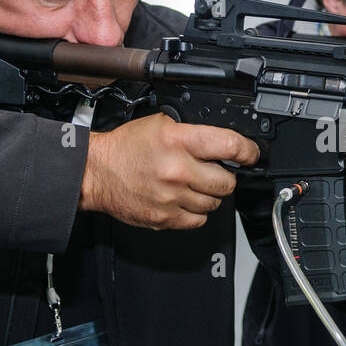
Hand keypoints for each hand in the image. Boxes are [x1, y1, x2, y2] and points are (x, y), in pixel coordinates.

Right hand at [80, 113, 259, 228]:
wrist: (96, 173)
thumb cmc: (127, 148)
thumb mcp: (161, 124)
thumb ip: (193, 132)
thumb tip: (223, 141)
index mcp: (179, 141)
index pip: (230, 146)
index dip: (247, 151)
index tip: (249, 155)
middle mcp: (178, 170)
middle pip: (227, 182)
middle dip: (225, 176)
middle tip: (213, 171)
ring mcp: (172, 197)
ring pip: (214, 203)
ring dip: (209, 195)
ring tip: (193, 185)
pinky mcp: (165, 219)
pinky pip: (198, 220)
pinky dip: (196, 212)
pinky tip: (184, 200)